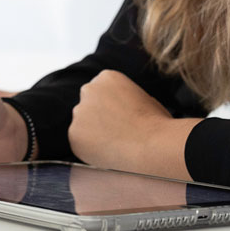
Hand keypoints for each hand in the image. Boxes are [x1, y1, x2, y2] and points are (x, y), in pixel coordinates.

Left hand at [68, 70, 195, 177]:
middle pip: (87, 106)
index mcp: (107, 77)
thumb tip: (119, 109)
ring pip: (82, 125)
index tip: (120, 119)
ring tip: (116, 145)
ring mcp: (79, 111)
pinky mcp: (73, 133)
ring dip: (93, 135)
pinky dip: (90, 150)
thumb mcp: (144, 99)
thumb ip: (124, 99)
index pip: (100, 92)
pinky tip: (108, 153)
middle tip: (115, 134)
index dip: (110, 108)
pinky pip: (79, 144)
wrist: (152, 144)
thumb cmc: (157, 124)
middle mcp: (88, 89)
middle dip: (97, 119)